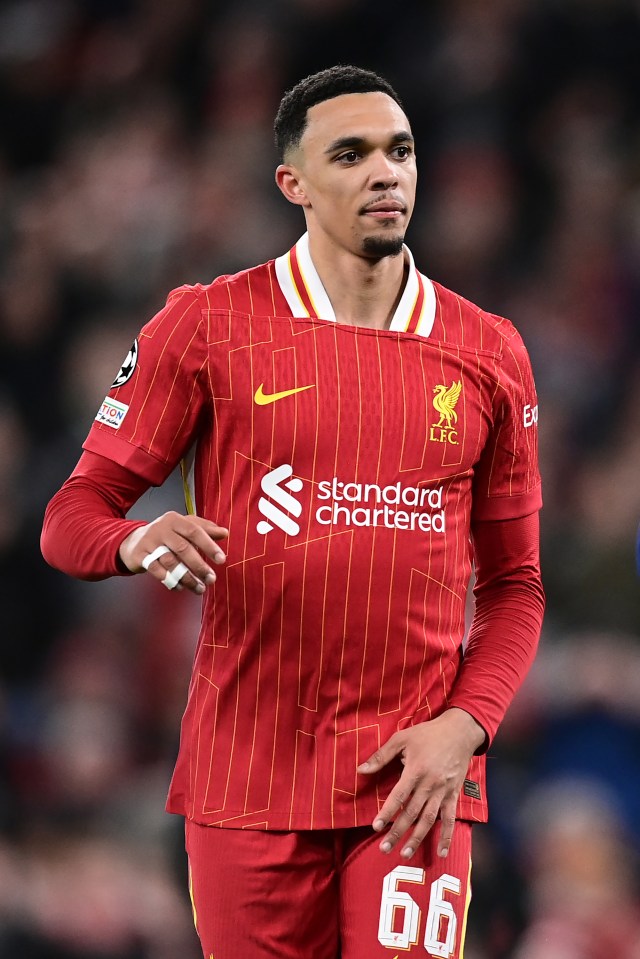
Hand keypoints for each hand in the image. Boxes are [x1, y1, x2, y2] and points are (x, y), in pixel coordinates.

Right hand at [119, 511, 227, 593]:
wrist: (133, 542)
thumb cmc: (165, 535)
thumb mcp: (183, 527)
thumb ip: (204, 529)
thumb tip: (225, 533)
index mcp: (175, 519)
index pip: (195, 531)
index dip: (209, 546)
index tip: (222, 560)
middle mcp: (161, 529)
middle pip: (183, 548)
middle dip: (199, 566)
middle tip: (211, 579)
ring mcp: (149, 542)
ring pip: (171, 563)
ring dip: (187, 578)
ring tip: (199, 588)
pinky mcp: (140, 556)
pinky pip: (157, 571)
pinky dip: (171, 581)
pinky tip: (181, 587)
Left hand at [357, 708, 484, 858]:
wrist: (460, 731)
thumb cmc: (428, 734)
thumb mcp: (402, 738)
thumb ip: (381, 755)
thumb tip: (361, 769)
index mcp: (415, 770)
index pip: (398, 796)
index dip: (387, 812)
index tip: (375, 827)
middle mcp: (429, 784)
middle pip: (411, 813)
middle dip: (397, 832)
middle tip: (384, 848)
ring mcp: (442, 791)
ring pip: (428, 820)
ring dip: (417, 838)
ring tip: (405, 854)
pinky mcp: (453, 795)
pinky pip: (450, 819)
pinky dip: (446, 836)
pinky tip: (440, 852)